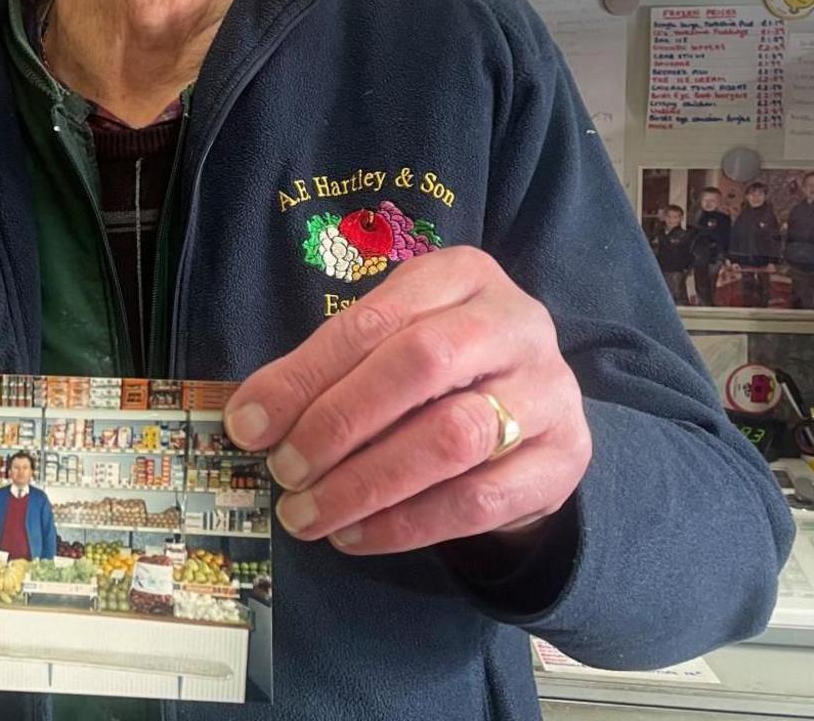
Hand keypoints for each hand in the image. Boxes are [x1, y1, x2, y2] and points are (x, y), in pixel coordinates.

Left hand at [225, 247, 590, 554]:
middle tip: (285, 471)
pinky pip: (479, 501)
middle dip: (338, 423)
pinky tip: (356, 536)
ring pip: (452, 437)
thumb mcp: (386, 346)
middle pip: (420, 365)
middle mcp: (515, 323)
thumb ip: (323, 371)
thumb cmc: (440, 373)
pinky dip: (407, 524)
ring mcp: (550, 391)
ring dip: (367, 483)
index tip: (249, 425)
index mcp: (462, 276)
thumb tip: (249, 420)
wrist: (533, 417)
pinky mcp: (565, 458)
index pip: (373, 321)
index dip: (305, 376)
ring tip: (308, 514)